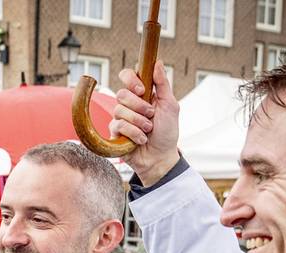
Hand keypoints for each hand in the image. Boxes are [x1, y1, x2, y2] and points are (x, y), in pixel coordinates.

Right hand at [109, 63, 181, 185]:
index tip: (142, 90)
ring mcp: (120, 117)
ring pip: (120, 110)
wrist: (160, 157)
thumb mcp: (170, 106)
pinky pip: (118, 126)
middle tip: (151, 115)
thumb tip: (158, 62)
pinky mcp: (114, 132)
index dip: (131, 80)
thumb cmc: (167, 132)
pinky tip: (141, 140)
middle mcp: (129, 103)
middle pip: (122, 93)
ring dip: (139, 122)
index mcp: (142, 93)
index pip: (127, 75)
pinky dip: (133, 133)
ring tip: (148, 130)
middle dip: (139, 106)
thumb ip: (163, 84)